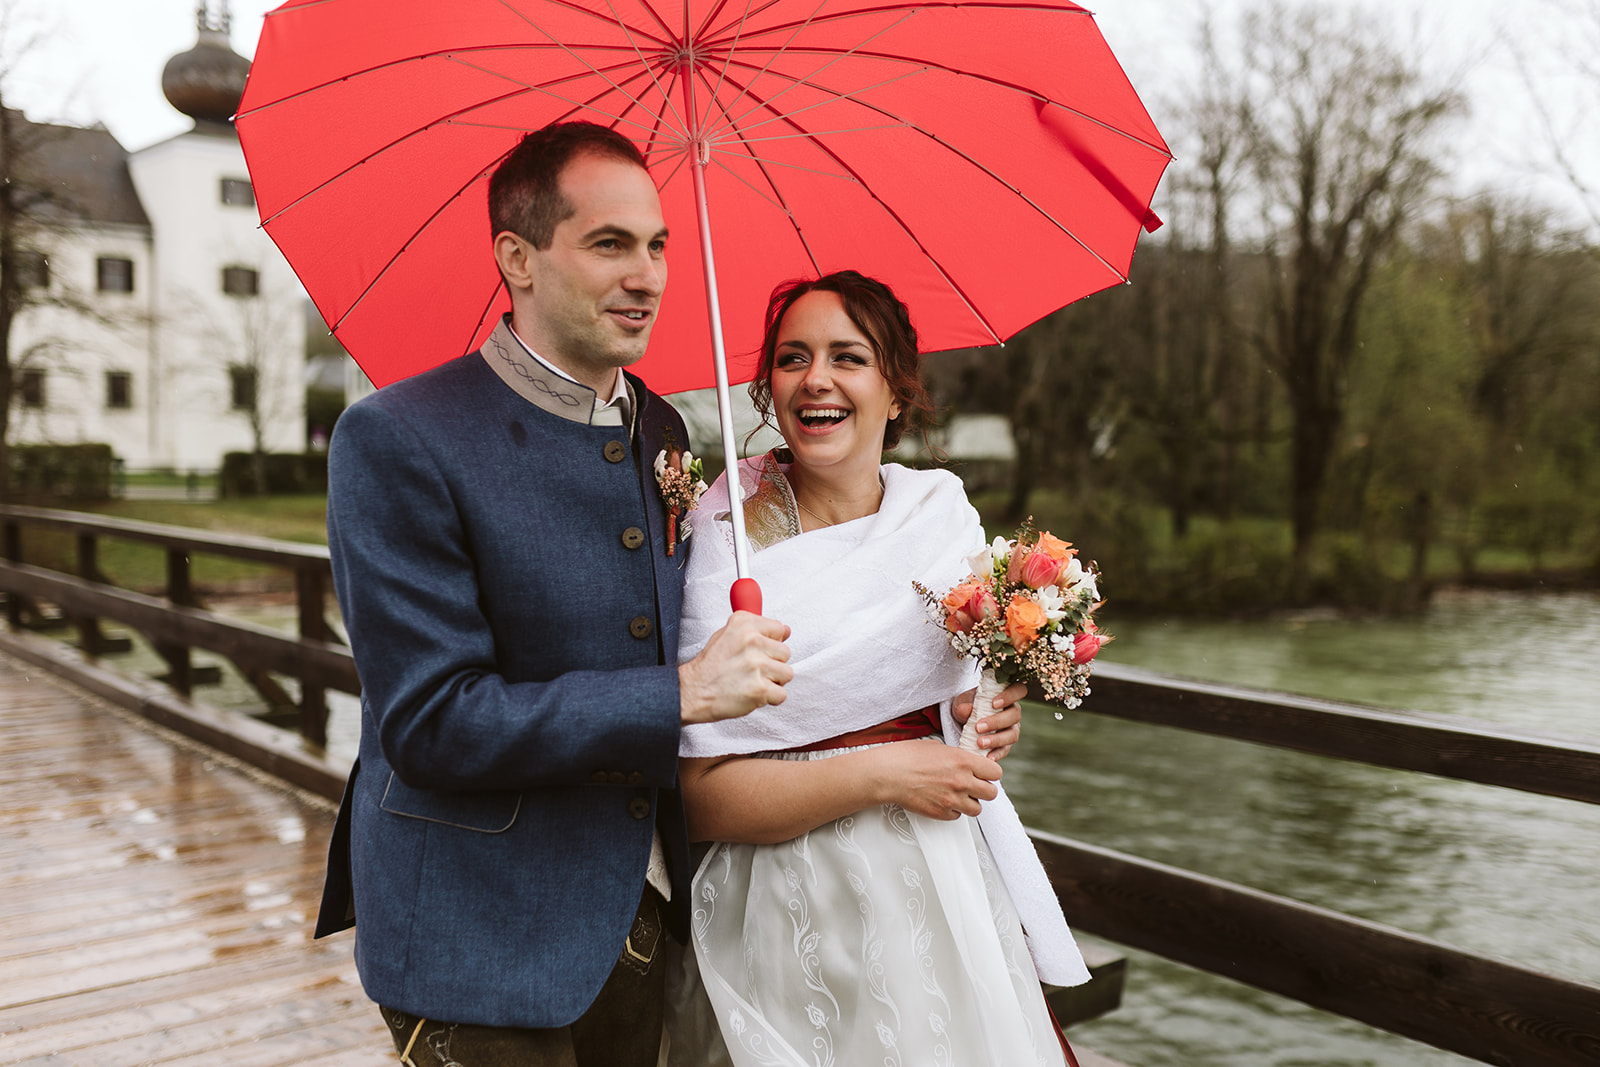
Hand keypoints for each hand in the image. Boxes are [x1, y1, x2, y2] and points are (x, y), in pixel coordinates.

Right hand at [678, 612, 791, 724]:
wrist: (693, 691)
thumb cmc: (710, 666)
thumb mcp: (726, 634)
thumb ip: (755, 629)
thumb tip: (785, 630)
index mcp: (744, 624)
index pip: (780, 629)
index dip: (772, 642)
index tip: (761, 650)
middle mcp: (752, 641)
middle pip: (785, 653)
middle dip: (773, 664)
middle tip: (752, 670)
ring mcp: (757, 665)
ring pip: (787, 673)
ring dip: (773, 681)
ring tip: (753, 681)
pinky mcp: (760, 689)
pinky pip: (782, 694)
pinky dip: (770, 698)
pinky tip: (753, 694)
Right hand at [870, 739, 1002, 819]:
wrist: (887, 774)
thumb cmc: (906, 757)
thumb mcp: (936, 747)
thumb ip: (957, 757)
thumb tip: (966, 763)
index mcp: (963, 761)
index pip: (995, 773)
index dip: (990, 773)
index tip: (983, 773)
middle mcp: (962, 782)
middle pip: (991, 793)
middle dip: (983, 789)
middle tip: (973, 785)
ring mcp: (953, 800)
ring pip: (977, 809)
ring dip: (970, 802)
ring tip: (958, 794)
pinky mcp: (941, 813)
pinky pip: (958, 816)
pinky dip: (953, 810)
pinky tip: (943, 800)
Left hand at [952, 681, 1025, 759]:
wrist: (963, 721)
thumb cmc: (968, 705)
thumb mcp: (963, 702)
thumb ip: (965, 704)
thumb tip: (964, 709)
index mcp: (1007, 696)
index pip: (1018, 690)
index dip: (1010, 696)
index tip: (994, 703)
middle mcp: (1013, 712)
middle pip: (1014, 716)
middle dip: (997, 721)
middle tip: (978, 727)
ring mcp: (1012, 729)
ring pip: (1012, 734)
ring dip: (996, 739)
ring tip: (980, 743)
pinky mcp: (1006, 744)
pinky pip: (1005, 750)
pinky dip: (997, 754)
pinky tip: (988, 757)